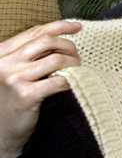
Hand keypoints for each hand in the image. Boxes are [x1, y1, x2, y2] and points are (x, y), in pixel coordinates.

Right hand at [0, 21, 81, 157]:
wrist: (0, 132)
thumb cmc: (10, 99)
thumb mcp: (13, 71)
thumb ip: (29, 55)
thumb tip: (60, 37)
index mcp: (1, 52)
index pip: (35, 32)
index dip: (60, 26)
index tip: (78, 27)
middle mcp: (5, 63)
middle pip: (47, 42)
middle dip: (69, 46)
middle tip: (77, 57)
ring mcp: (14, 78)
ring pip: (56, 59)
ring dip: (73, 63)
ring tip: (76, 71)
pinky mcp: (25, 95)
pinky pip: (58, 81)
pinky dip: (70, 80)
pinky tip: (71, 84)